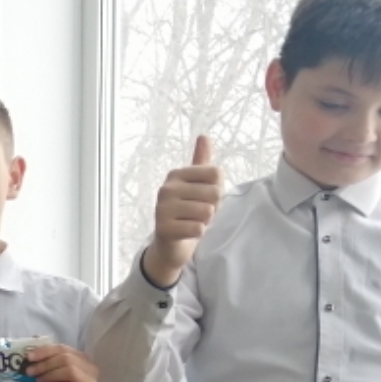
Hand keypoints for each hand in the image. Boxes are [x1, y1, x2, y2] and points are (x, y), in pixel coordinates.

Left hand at [25, 345, 97, 381]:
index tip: (29, 356)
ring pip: (70, 371)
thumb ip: (42, 361)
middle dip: (45, 364)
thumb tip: (32, 346)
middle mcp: (90, 368)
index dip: (45, 350)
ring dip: (50, 375)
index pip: (63, 348)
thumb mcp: (45, 374)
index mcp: (81, 359)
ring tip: (38, 380)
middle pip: (67, 358)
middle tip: (30, 371)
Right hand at [144, 135, 222, 287]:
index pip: (216, 174)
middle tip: (197, 214)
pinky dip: (197, 234)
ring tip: (191, 223)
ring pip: (207, 212)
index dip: (217, 190)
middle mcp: (167, 188)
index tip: (203, 199)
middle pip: (214, 194)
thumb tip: (204, 136)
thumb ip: (201, 162)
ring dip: (205, 222)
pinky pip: (198, 228)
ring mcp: (163, 208)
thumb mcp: (195, 186)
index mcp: (176, 175)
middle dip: (212, 208)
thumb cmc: (186, 213)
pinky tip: (187, 233)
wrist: (169, 245)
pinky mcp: (164, 228)